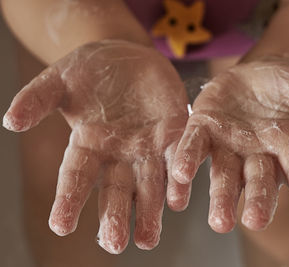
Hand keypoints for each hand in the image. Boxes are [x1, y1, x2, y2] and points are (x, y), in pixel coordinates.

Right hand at [3, 40, 190, 252]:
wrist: (126, 55)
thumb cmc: (89, 69)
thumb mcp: (59, 80)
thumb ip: (37, 99)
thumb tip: (10, 121)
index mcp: (88, 145)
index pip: (76, 177)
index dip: (68, 200)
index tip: (60, 225)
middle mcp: (118, 154)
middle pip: (116, 190)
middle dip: (114, 216)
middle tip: (114, 243)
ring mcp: (147, 146)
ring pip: (149, 185)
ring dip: (150, 211)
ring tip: (147, 239)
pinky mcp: (173, 132)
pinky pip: (178, 158)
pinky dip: (179, 179)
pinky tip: (178, 200)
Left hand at [172, 55, 288, 231]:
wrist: (258, 71)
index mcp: (287, 145)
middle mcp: (257, 153)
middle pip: (258, 180)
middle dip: (258, 200)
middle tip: (255, 221)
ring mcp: (228, 144)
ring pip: (224, 175)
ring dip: (221, 198)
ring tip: (219, 222)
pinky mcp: (203, 129)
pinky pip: (193, 147)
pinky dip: (187, 162)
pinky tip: (180, 177)